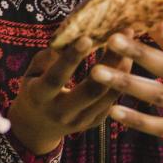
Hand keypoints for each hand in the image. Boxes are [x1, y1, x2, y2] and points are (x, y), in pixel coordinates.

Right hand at [6, 35, 129, 154]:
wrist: (37, 127)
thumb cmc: (33, 90)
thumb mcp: (31, 73)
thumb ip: (47, 57)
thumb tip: (69, 35)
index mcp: (39, 97)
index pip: (56, 77)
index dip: (70, 58)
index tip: (87, 38)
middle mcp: (60, 112)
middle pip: (90, 89)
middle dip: (109, 61)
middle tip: (121, 35)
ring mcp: (80, 120)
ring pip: (107, 96)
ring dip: (121, 69)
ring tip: (131, 45)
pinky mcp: (94, 122)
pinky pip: (111, 100)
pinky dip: (121, 79)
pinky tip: (127, 61)